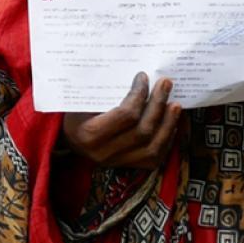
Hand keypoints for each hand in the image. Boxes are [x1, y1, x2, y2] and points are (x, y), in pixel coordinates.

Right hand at [61, 73, 180, 168]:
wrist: (68, 142)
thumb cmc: (75, 116)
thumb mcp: (79, 103)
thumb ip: (102, 93)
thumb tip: (134, 75)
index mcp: (90, 134)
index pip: (125, 115)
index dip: (139, 95)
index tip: (143, 78)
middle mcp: (105, 152)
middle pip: (142, 130)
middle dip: (158, 105)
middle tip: (166, 84)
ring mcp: (118, 162)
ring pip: (153, 147)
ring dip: (168, 124)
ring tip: (175, 104)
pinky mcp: (128, 167)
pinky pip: (154, 157)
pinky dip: (166, 139)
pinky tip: (171, 124)